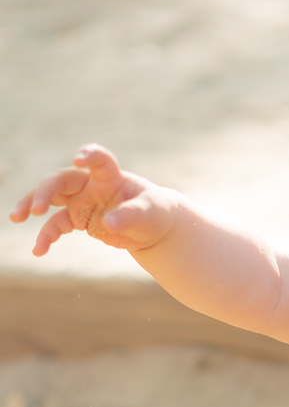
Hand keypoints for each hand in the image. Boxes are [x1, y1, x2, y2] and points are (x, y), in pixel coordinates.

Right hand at [9, 144, 178, 256]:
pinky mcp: (78, 218)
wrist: (152, 227)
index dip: (88, 156)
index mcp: (110, 176)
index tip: (78, 159)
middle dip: (45, 192)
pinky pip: (57, 225)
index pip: (98, 160)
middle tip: (37, 210)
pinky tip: (38, 250)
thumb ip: (129, 215)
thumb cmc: (153, 212)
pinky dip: (47, 236)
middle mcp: (91, 185)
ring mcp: (81, 201)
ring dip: (32, 205)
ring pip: (50, 198)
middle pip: (61, 180)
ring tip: (17, 217)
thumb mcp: (149, 213)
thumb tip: (108, 223)